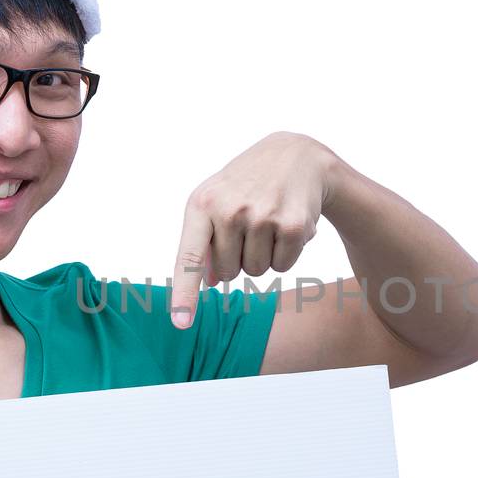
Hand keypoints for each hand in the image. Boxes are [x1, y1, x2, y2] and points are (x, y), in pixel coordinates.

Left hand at [169, 131, 340, 327]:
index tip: (181, 323)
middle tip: (249, 226)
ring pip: (257, 272)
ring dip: (264, 256)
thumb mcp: (216, 201)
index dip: (185, 294)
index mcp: (202, 204)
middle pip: (229, 274)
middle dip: (239, 260)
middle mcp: (230, 210)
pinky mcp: (294, 225)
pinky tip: (288, 223)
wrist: (297, 154)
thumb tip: (210, 282)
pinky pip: (283, 266)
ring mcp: (263, 217)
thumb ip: (204, 241)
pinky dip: (286, 254)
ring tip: (269, 221)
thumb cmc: (247, 183)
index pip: (190, 258)